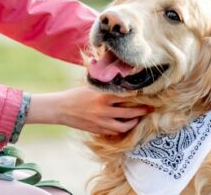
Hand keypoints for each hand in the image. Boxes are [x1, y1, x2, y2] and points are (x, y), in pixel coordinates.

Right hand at [27, 87, 151, 134]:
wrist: (61, 109)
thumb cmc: (76, 95)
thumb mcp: (91, 87)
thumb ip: (105, 86)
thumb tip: (119, 78)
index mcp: (103, 96)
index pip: (127, 96)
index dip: (138, 96)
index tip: (147, 94)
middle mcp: (104, 110)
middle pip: (130, 112)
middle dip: (142, 110)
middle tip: (150, 108)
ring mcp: (101, 122)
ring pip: (124, 125)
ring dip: (134, 122)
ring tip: (138, 118)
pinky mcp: (98, 130)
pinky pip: (115, 131)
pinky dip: (122, 128)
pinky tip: (125, 124)